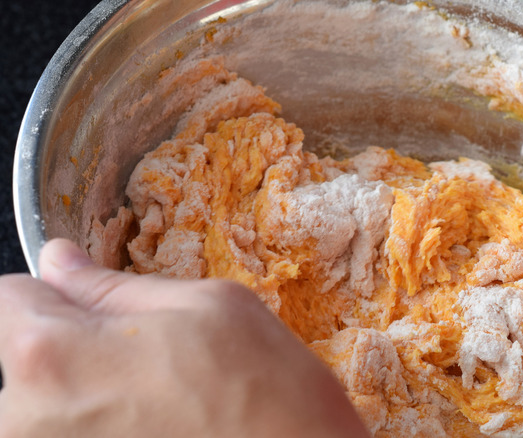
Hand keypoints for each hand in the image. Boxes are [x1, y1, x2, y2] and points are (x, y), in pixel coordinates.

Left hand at [0, 239, 367, 437]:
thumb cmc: (268, 394)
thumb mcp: (209, 306)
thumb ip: (116, 286)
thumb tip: (61, 264)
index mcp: (50, 355)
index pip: (8, 296)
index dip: (57, 294)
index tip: (96, 308)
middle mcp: (24, 421)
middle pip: (20, 357)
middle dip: (70, 348)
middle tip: (146, 361)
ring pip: (42, 406)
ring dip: (86, 397)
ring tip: (157, 406)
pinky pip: (69, 436)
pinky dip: (101, 430)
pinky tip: (157, 431)